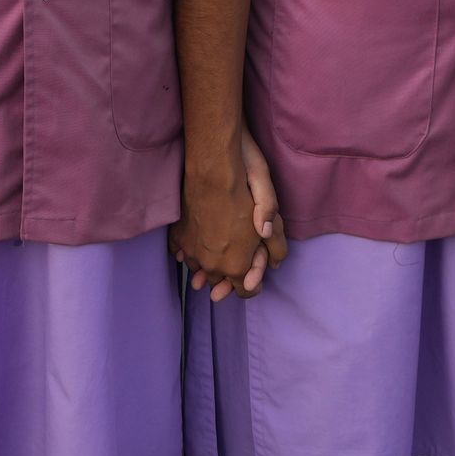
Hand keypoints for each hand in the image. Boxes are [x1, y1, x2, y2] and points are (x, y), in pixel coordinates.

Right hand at [174, 126, 289, 299]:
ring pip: (199, 269)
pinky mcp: (178, 234)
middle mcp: (210, 263)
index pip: (245, 291)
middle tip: (234, 264)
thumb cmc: (244, 185)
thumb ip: (275, 239)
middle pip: (219, 282)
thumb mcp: (271, 210)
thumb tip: (276, 260)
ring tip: (214, 256)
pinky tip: (194, 247)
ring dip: (208, 265)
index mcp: (235, 263)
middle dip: (228, 277)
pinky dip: (188, 252)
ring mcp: (191, 249)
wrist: (211, 164)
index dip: (252, 285)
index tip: (252, 277)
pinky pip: (181, 253)